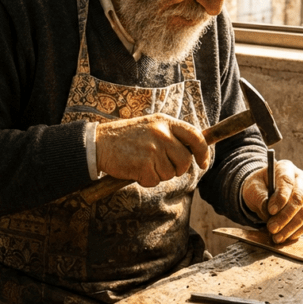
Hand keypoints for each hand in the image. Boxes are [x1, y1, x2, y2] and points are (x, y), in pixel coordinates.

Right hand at [94, 113, 209, 187]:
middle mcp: (162, 133)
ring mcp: (153, 149)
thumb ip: (171, 135)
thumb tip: (193, 151)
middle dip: (176, 169)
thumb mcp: (152, 126)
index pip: (196, 137)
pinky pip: (154, 181)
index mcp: (165, 122)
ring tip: (142, 163)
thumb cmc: (127, 137)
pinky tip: (135, 169)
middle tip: (161, 166)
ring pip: (170, 174)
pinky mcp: (144, 164)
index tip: (203, 163)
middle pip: (185, 161)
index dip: (203, 152)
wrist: (99, 143)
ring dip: (158, 175)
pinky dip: (145, 180)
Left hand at [242, 158, 302, 242]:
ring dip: (291, 227)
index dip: (281, 197)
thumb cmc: (258, 186)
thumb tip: (268, 211)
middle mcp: (301, 180)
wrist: (263, 191)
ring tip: (276, 237)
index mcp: (286, 168)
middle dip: (285, 216)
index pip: (287, 182)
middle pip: (299, 198)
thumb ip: (260, 197)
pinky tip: (285, 237)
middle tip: (272, 228)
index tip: (270, 210)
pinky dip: (297, 231)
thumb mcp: (253, 187)